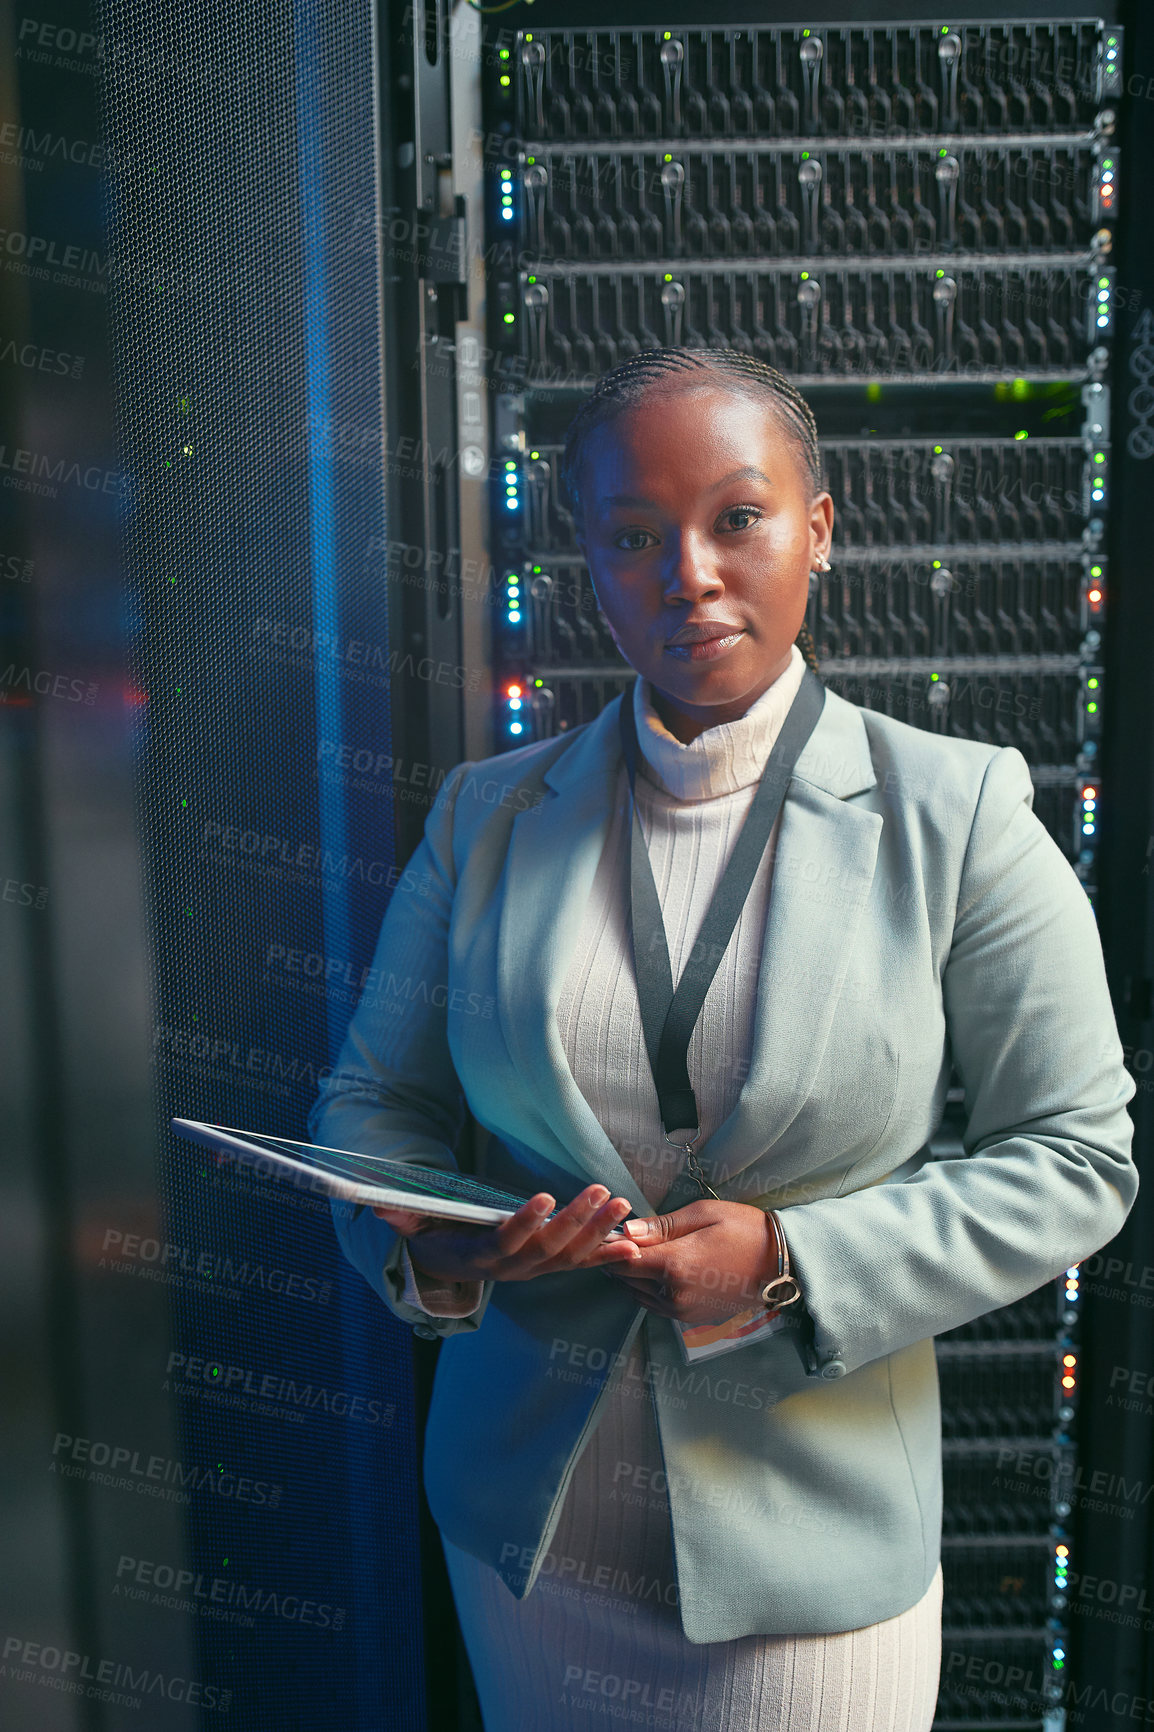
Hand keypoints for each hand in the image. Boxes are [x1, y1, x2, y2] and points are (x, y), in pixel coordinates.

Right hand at [371, 1184, 642, 1284]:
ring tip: (622, 1204)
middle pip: (548, 1247)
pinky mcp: (553, 1268)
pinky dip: (608, 1257)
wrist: (454, 1267)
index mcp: (482, 1256)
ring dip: (600, 1232)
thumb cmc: (439, 1236)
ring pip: (571, 1255)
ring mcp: (537, 1270)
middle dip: (576, 1220)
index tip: (542, 1196)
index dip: (524, 1222)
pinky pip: (583, 1266)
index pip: (505, 1240)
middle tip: (600, 1191)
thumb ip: (402, 1216)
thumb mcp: (416, 1226)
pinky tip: (635, 1246)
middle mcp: (515, 1268)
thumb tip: (379, 1207)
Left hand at [602, 1200, 779, 1325]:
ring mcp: (683, 1311)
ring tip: (641, 1253)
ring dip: (633, 1277)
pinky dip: (649, 1290)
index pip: (622, 1261)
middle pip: (626, 1280)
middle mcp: (674, 1295)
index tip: (608, 1232)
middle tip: (620, 1240)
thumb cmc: (744, 1230)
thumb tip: (626, 1231)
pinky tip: (659, 1271)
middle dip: (619, 1261)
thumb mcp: (703, 1214)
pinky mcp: (691, 1319)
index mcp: (675, 1265)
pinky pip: (656, 1306)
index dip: (610, 1247)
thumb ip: (661, 1226)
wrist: (781, 1263)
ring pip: (638, 1295)